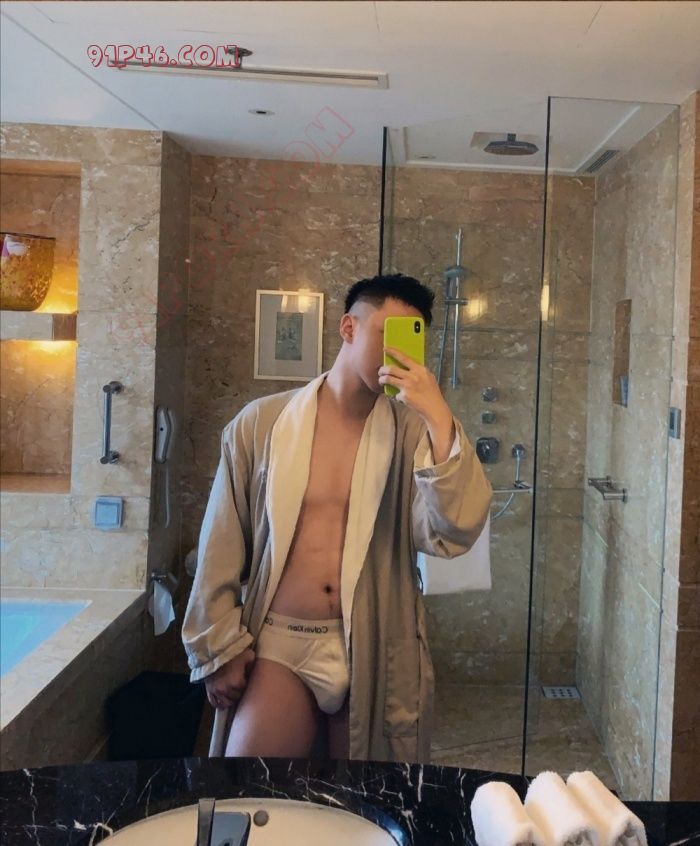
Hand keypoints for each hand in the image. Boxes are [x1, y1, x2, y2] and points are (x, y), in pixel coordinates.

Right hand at [204, 648, 255, 708]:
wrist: (214, 649)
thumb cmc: (233, 653)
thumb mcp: (249, 656)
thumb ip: (253, 667)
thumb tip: (254, 673)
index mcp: (236, 683)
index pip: (245, 691)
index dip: (247, 686)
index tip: (247, 680)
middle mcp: (225, 690)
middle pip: (236, 699)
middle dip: (239, 693)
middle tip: (241, 686)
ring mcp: (216, 691)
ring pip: (226, 703)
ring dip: (230, 699)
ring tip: (233, 692)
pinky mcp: (209, 690)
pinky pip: (214, 703)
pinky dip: (220, 702)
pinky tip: (224, 698)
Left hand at [379, 347, 454, 462]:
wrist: (435, 409)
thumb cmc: (432, 394)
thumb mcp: (429, 378)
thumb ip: (418, 372)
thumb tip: (406, 367)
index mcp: (420, 369)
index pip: (404, 358)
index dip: (393, 352)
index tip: (385, 348)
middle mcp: (413, 376)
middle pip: (392, 368)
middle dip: (382, 369)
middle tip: (380, 371)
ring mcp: (408, 386)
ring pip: (388, 379)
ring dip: (382, 380)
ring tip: (381, 381)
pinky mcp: (404, 396)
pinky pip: (395, 394)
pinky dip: (397, 396)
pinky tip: (402, 398)